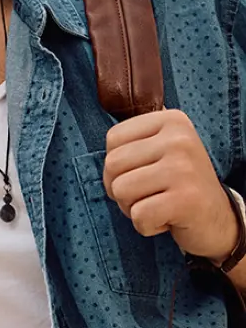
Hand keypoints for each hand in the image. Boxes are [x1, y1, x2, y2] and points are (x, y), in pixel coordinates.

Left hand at [103, 109, 238, 264]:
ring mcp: (184, 169)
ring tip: (158, 205)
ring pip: (120, 190)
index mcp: (172, 120)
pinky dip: (147, 226)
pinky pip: (138, 216)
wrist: (219, 220)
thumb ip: (138, 134)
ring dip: (132, 208)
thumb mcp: (164, 148)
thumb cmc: (180, 184)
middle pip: (112, 164)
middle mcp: (180, 140)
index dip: (116, 165)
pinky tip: (168, 220)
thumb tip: (108, 101)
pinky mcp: (186, 200)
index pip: (113, 138)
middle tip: (149, 194)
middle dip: (121, 188)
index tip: (143, 173)